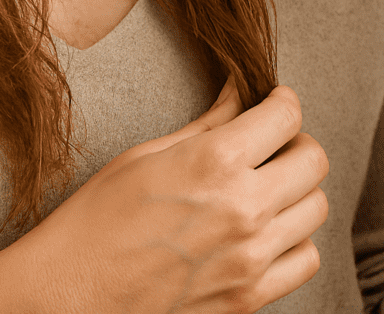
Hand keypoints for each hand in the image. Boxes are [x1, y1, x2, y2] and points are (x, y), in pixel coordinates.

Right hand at [7, 77, 329, 313]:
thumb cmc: (94, 222)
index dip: (283, 101)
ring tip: (269, 190)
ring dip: (299, 192)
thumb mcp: (145, 156)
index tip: (274, 103)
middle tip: (274, 145)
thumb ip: (208, 123)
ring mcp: (250, 257)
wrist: (66, 299)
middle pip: (313, 160)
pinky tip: (267, 233)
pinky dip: (295, 242)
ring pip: (316, 208)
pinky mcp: (249, 297)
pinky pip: (306, 259)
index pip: (286, 116)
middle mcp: (243, 208)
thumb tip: (241, 90)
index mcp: (215, 162)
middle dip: (297, 143)